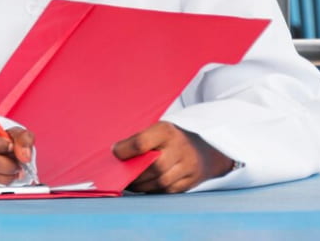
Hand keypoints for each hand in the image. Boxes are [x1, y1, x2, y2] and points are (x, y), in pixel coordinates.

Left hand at [112, 121, 233, 192]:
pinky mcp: (190, 182)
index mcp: (167, 131)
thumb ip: (140, 140)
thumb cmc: (171, 138)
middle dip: (133, 173)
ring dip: (140, 185)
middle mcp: (179, 148)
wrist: (204, 147)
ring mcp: (187, 167)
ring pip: (160, 182)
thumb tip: (115, 154)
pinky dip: (152, 190)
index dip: (125, 150)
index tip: (115, 152)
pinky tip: (143, 187)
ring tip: (129, 182)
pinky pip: (167, 190)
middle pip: (152, 166)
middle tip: (120, 174)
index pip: (142, 142)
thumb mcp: (158, 129)